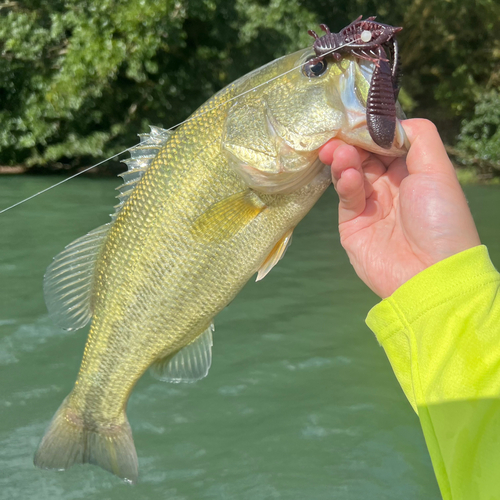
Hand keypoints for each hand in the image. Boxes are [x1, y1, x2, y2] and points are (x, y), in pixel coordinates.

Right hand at [319, 119, 480, 297]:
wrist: (427, 274)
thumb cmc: (439, 218)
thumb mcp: (438, 171)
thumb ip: (418, 137)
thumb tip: (389, 123)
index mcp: (414, 172)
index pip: (387, 143)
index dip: (372, 130)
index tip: (356, 117)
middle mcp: (392, 185)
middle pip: (365, 155)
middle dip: (352, 142)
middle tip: (337, 134)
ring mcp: (370, 204)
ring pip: (352, 172)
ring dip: (344, 159)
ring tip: (337, 153)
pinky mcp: (352, 222)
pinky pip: (346, 196)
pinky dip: (345, 183)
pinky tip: (347, 176)